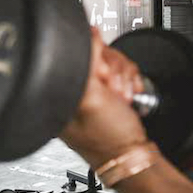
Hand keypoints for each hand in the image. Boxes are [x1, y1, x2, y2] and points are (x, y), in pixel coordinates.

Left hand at [59, 28, 149, 168]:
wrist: (133, 157)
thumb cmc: (108, 139)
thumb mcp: (92, 98)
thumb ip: (85, 63)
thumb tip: (88, 34)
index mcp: (58, 90)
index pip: (76, 50)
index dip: (95, 59)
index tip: (101, 76)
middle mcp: (73, 87)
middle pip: (97, 51)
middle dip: (112, 71)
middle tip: (112, 91)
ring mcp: (92, 88)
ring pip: (112, 59)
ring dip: (123, 77)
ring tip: (120, 97)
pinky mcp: (108, 90)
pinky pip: (122, 69)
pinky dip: (129, 81)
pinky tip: (126, 96)